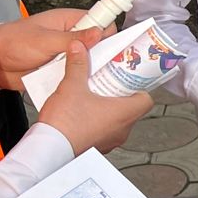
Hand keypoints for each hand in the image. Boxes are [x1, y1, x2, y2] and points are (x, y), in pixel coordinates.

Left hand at [0, 9, 103, 91]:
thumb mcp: (44, 40)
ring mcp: (67, 55)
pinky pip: (77, 75)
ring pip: (89, 62)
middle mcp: (71, 37)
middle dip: (104, 56)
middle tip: (109, 70)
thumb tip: (99, 32)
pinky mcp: (62, 70)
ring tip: (99, 82)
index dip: (108, 34)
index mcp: (68, 21)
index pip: (99, 23)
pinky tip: (86, 89)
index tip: (115, 48)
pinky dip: (80, 81)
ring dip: (92, 71)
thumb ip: (72, 38)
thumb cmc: (14, 42)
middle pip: (98, 45)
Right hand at [37, 40, 153, 153]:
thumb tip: (79, 48)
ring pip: (118, 122)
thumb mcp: (72, 86)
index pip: (146, 100)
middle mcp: (122, 130)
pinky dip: (98, 122)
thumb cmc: (65, 123)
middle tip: (108, 83)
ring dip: (109, 109)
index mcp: (124, 114)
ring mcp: (111, 141)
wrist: (50, 150)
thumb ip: (78, 64)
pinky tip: (83, 113)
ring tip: (94, 96)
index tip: (129, 79)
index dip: (140, 88)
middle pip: (132, 109)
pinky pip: (105, 132)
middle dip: (120, 95)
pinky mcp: (98, 148)